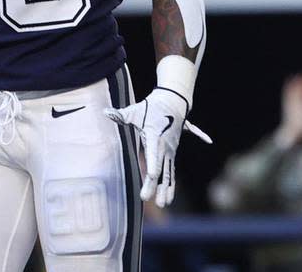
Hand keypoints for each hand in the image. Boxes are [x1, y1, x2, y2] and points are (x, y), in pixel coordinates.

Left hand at [105, 87, 211, 206]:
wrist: (172, 100)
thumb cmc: (152, 107)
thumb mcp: (136, 112)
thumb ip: (121, 115)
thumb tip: (106, 112)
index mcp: (155, 137)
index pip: (153, 154)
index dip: (152, 165)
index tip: (152, 176)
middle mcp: (165, 147)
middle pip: (162, 170)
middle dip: (158, 187)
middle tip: (156, 203)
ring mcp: (171, 150)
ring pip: (170, 172)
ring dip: (168, 188)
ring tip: (165, 203)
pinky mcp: (172, 151)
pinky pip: (174, 167)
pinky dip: (178, 176)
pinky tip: (195, 174)